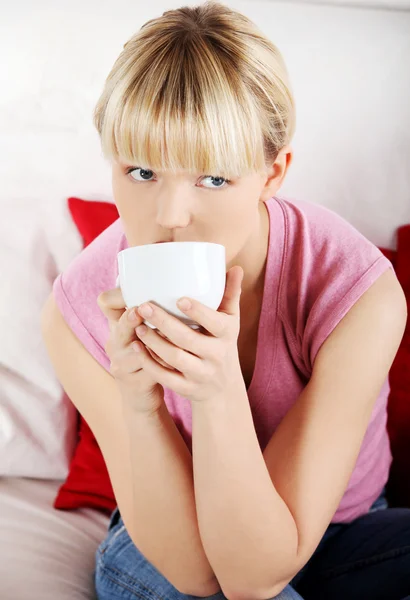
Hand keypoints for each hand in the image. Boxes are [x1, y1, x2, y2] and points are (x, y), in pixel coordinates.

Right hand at [97, 286, 170, 413]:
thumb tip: (184, 281)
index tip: (133, 290)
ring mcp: (121, 365)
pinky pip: (149, 371)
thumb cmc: (149, 355)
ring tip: (167, 335)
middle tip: (139, 310)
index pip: (107, 304)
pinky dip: (163, 364)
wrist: (141, 396)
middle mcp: (115, 343)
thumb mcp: (145, 332)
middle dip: (129, 320)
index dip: (116, 297)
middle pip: (118, 328)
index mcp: (118, 326)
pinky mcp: (133, 384)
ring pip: (136, 351)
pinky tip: (176, 359)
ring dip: (152, 343)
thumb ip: (157, 312)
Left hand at [132, 266, 244, 402]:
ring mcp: (202, 374)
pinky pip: (166, 378)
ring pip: (174, 358)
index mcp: (227, 334)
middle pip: (187, 339)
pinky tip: (136, 347)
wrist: (223, 388)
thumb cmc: (222, 343)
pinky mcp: (187, 389)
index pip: (214, 322)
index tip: (179, 298)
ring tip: (138, 325)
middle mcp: (216, 355)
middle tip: (144, 306)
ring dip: (153, 342)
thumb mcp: (230, 321)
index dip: (198, 311)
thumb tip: (235, 267)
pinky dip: (149, 363)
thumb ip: (230, 294)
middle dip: (164, 322)